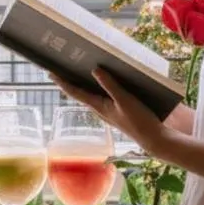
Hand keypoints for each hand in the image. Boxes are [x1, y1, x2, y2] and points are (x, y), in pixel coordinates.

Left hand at [50, 68, 173, 156]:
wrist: (153, 138)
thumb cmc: (138, 121)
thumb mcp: (125, 101)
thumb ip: (110, 85)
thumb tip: (94, 70)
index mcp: (98, 106)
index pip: (75, 92)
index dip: (62, 82)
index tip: (50, 73)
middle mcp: (99, 108)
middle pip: (79, 92)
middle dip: (70, 80)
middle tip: (62, 66)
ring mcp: (107, 110)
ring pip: (91, 94)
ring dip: (83, 83)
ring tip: (78, 69)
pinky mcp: (116, 110)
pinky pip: (102, 95)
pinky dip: (98, 86)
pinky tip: (104, 79)